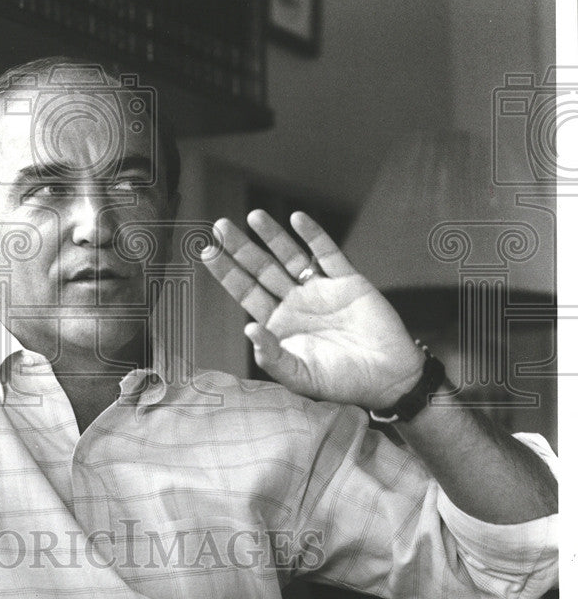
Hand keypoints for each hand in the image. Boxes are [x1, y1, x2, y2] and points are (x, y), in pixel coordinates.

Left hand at [201, 210, 423, 408]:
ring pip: (290, 256)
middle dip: (241, 248)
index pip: (246, 291)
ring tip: (253, 216)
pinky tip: (297, 219)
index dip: (227, 272)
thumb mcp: (300, 376)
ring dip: (272, 236)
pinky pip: (328, 253)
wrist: (390, 378)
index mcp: (279, 323)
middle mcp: (295, 302)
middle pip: (261, 268)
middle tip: (220, 227)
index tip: (208, 252)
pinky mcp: (348, 280)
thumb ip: (272, 355)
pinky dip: (313, 235)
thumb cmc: (343, 382)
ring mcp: (320, 289)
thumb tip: (249, 328)